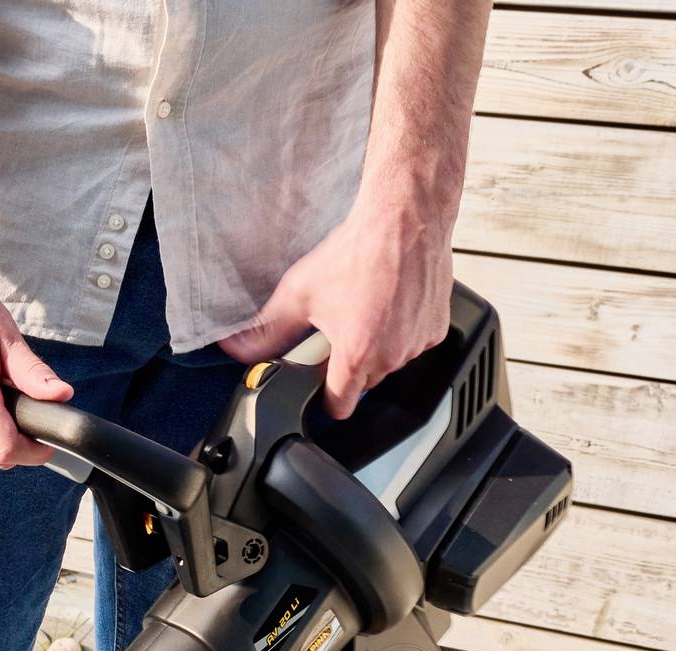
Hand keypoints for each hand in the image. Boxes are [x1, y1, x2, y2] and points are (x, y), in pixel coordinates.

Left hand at [219, 200, 453, 417]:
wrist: (404, 218)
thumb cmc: (358, 252)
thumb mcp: (299, 293)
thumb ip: (266, 331)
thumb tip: (238, 348)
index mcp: (357, 356)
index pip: (340, 407)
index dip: (325, 399)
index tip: (320, 388)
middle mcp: (392, 356)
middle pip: (363, 382)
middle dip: (348, 364)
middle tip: (339, 330)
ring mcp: (418, 343)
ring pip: (390, 362)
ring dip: (377, 347)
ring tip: (365, 310)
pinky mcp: (437, 328)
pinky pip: (414, 342)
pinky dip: (402, 330)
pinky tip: (390, 304)